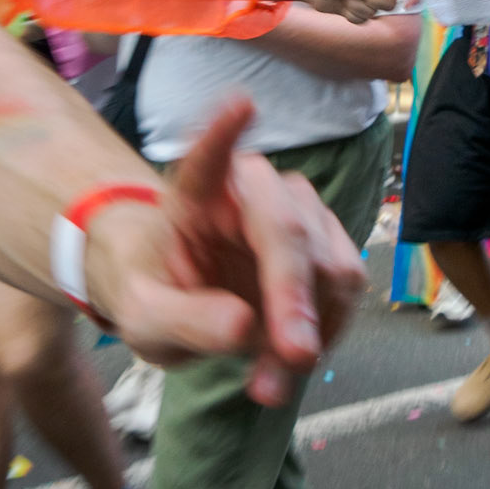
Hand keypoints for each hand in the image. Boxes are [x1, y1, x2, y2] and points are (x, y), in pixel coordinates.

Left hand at [89, 97, 367, 404]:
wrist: (182, 300)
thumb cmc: (154, 293)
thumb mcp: (145, 318)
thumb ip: (185, 320)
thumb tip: (244, 326)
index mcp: (194, 192)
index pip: (205, 158)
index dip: (222, 132)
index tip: (240, 105)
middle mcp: (253, 190)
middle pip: (286, 225)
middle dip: (294, 293)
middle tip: (295, 356)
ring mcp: (297, 214)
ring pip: (329, 261)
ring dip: (312, 328)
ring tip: (268, 383)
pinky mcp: (326, 246)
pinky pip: (344, 289)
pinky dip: (325, 333)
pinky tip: (288, 365)